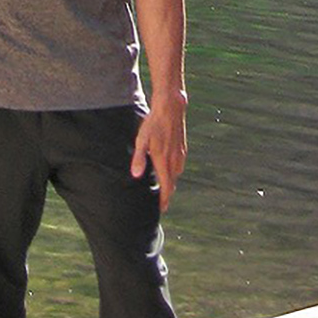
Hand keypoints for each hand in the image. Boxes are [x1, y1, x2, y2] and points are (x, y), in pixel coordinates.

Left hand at [130, 91, 187, 211]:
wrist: (170, 108)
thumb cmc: (154, 124)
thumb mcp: (142, 141)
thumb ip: (139, 159)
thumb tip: (135, 175)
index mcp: (164, 161)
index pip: (166, 187)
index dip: (164, 199)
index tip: (161, 209)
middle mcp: (175, 160)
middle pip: (172, 183)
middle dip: (167, 194)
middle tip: (162, 203)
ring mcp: (180, 154)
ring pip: (176, 174)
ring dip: (171, 183)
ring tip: (164, 188)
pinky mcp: (182, 147)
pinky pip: (179, 165)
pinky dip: (174, 172)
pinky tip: (169, 170)